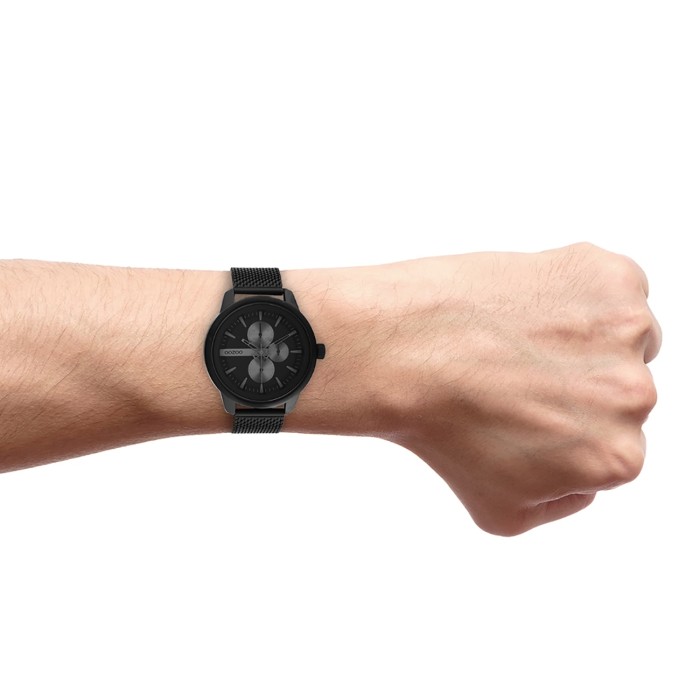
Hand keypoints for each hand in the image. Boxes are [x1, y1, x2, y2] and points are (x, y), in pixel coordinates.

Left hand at [346, 243, 660, 534]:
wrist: (398, 353)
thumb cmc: (438, 428)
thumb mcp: (502, 512)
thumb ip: (565, 504)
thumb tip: (586, 480)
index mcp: (617, 459)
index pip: (609, 440)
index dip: (562, 423)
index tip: (519, 408)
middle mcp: (634, 397)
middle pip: (617, 386)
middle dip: (572, 379)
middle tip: (510, 370)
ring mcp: (624, 330)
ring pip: (616, 334)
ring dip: (578, 333)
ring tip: (511, 336)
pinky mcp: (606, 276)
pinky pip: (606, 284)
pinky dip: (574, 288)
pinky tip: (520, 301)